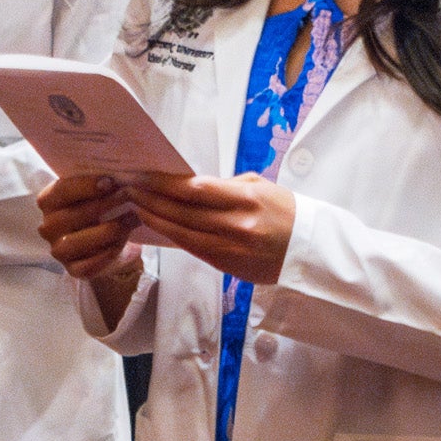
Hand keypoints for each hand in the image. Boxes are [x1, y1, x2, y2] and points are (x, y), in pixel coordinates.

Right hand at [38, 174, 145, 329]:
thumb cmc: (102, 206)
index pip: (60, 190)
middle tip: (127, 196)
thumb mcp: (99, 190)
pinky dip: (107, 253)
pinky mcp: (72, 269)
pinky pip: (87, 265)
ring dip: (107, 230)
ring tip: (131, 219)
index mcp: (49, 201)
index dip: (85, 186)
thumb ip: (101, 180)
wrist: (111, 239)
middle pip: (72, 216)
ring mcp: (58, 250)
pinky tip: (123, 241)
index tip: (110, 181)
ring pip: (77, 242)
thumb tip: (120, 170)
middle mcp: (48, 226)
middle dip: (103, 204)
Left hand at [123, 172, 294, 285]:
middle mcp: (235, 225)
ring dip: (155, 219)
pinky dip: (171, 236)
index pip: (195, 189)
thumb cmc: (288, 212)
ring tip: (135, 206)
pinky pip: (191, 248)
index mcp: (246, 199)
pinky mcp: (226, 265)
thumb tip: (192, 186)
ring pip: (181, 233)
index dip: (165, 183)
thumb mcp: (262, 188)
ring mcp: (230, 248)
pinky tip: (157, 226)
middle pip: (182, 211)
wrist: (310, 250)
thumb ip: (227, 187)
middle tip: (129, 188)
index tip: (144, 175)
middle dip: (152, 199)